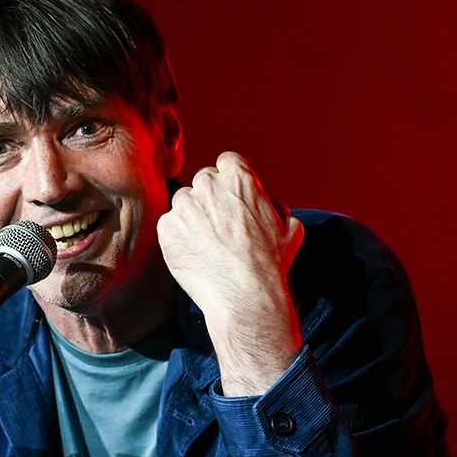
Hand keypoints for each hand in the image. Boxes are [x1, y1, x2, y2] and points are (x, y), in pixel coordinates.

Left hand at [157, 152, 304, 395]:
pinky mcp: (166, 227)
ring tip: (206, 244)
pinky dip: (178, 237)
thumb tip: (270, 205)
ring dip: (192, 217)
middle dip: (210, 198)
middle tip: (219, 225)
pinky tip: (194, 254)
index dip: (229, 178)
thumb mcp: (290, 229)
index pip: (227, 161)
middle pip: (203, 181)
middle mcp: (207, 185)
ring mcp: (184, 206)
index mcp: (238, 177)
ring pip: (184, 202)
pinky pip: (169, 225)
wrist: (244, 295)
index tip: (230, 196)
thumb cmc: (270, 264)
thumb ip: (277, 207)